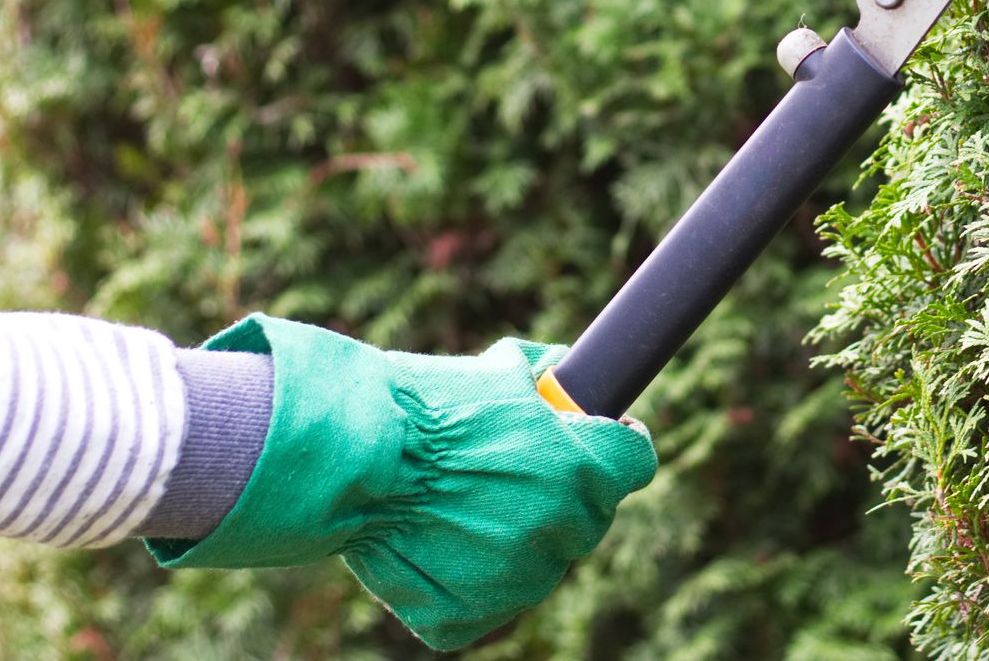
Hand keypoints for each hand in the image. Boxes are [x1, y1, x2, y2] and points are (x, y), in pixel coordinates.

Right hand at [147, 316, 656, 650]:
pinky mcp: (467, 617)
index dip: (615, 443)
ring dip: (514, 536)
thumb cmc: (426, 408)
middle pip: (586, 514)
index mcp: (586, 468)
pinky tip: (436, 539)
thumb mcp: (500, 370)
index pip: (635, 460)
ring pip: (535, 560)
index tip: (596, 436)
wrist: (354, 461)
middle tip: (510, 469)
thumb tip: (564, 375)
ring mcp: (517, 581)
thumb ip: (547, 377)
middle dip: (559, 491)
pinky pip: (483, 598)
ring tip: (461, 502)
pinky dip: (465, 575)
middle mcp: (563, 530)